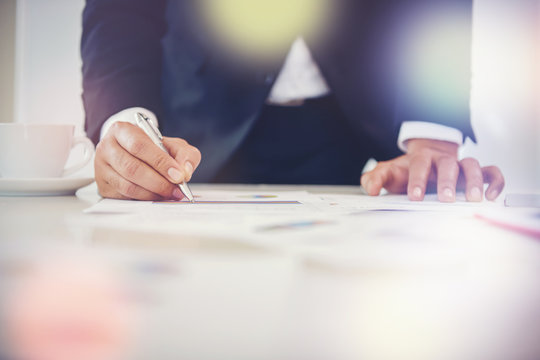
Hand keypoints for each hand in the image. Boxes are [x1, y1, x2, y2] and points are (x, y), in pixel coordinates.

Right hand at [95, 121, 201, 199]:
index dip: (160, 162)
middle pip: (132, 168)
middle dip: (159, 182)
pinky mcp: (103, 186)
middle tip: (177, 189)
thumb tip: (185, 171)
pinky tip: (157, 197)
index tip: (178, 175)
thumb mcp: (173, 145)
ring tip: (169, 194)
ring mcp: (102, 168)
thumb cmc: (154, 149)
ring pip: (128, 186)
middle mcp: (107, 147)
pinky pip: (124, 197)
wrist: (136, 155)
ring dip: (153, 193)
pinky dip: (144, 199)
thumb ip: (185, 154)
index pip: (140, 146)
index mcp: (122, 130)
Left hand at [360, 139, 504, 201]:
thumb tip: (371, 188)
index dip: (418, 180)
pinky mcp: (475, 173)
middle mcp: (443, 160)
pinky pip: (491, 172)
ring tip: (473, 198)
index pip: (420, 165)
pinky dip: (494, 181)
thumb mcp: (388, 172)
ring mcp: (460, 165)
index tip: (415, 197)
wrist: (424, 158)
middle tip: (445, 199)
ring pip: (472, 165)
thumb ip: (375, 178)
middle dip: (447, 181)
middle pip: (449, 164)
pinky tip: (491, 196)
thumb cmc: (406, 170)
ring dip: (474, 181)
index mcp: (420, 159)